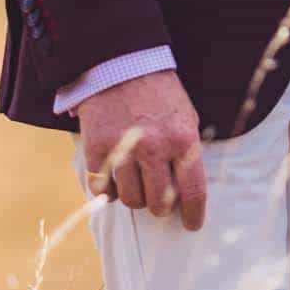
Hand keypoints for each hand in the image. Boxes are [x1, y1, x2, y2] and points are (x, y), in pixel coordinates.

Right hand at [79, 69, 205, 230]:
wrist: (120, 65)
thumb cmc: (159, 94)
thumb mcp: (185, 118)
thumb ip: (187, 152)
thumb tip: (189, 192)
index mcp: (183, 140)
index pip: (193, 192)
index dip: (193, 214)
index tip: (191, 224)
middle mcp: (154, 148)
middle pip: (159, 203)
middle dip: (161, 206)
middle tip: (159, 199)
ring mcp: (123, 149)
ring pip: (130, 199)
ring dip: (135, 196)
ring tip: (137, 182)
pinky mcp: (96, 149)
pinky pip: (103, 190)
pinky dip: (109, 189)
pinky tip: (116, 177)